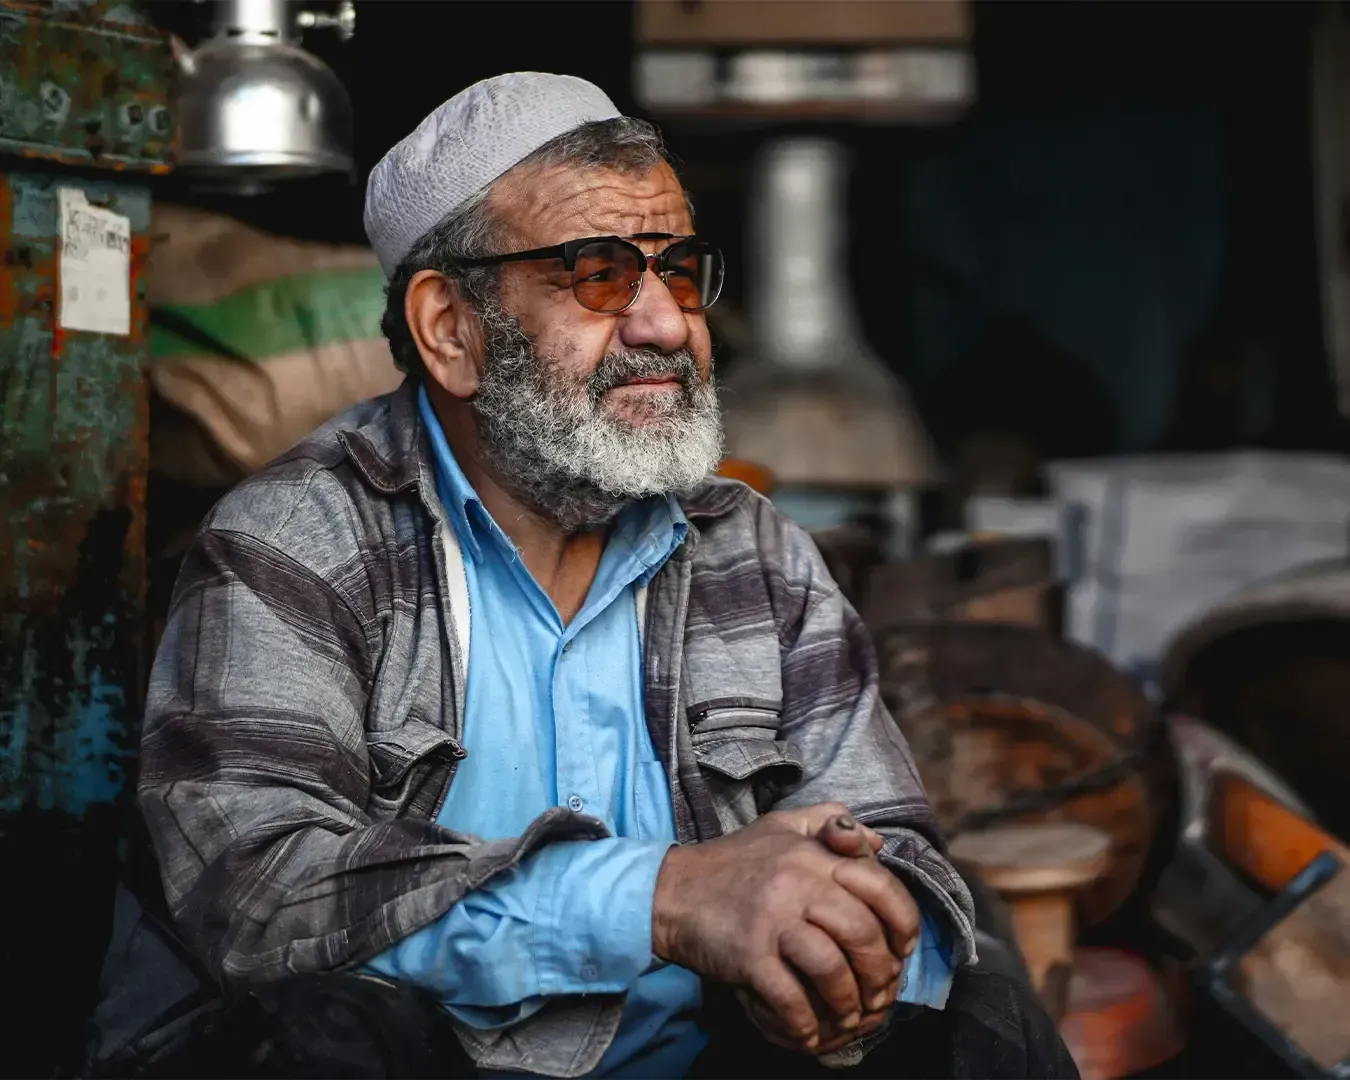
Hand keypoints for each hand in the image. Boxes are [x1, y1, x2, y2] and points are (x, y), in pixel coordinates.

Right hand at [652, 803, 918, 1051]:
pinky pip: (790, 997)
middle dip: (880, 971)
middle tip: (880, 992)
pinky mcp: (747, 954)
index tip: (903, 947)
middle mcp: (797, 881)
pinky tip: (809, 1030)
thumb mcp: (782, 826)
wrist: (671, 890)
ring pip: (832, 968)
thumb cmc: (733, 862)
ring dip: (848, 1002)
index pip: (879, 886)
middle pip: (862, 933)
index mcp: (812, 853)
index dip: (903, 921)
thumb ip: (831, 822)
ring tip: (848, 1014)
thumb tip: (877, 844)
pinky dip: (805, 1022)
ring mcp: (772, 919)